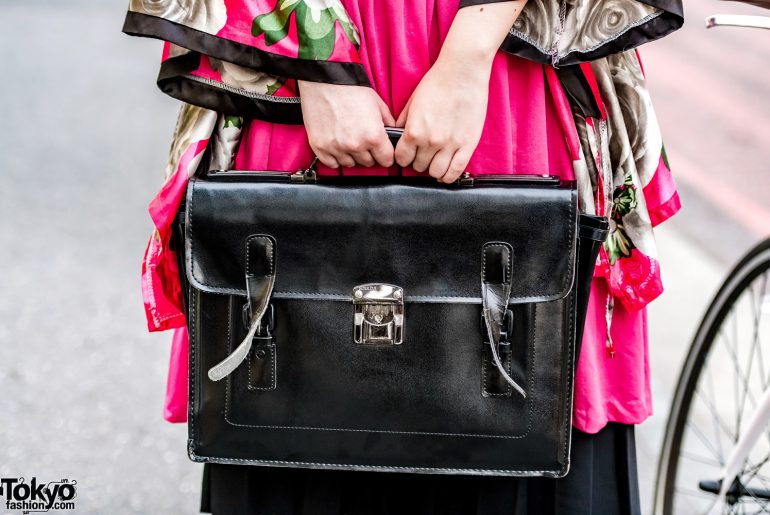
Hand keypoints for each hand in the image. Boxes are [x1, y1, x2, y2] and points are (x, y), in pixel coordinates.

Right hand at [298, 80, 395, 167]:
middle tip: (364, 140)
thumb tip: (392, 134)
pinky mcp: (320, 147)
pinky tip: (337, 146)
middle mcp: (355, 145)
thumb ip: (388, 123)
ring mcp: (336, 148)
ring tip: (349, 140)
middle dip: (369, 154)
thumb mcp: (378, 103)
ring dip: (352, 155)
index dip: (386, 155)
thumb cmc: (350, 88)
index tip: (382, 152)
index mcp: (373, 136)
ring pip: (350, 164)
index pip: (386, 161)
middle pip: (368, 163)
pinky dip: (335, 157)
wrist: (325, 79)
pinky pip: (331, 163)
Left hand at [394, 57, 490, 182]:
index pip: (402, 159)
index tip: (408, 155)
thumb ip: (404, 122)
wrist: (463, 70)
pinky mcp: (468, 144)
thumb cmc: (437, 82)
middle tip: (423, 155)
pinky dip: (449, 176)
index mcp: (414, 131)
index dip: (403, 158)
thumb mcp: (412, 101)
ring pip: (436, 172)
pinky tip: (446, 173)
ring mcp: (450, 144)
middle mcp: (430, 141)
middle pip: (419, 167)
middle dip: (418, 162)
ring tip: (435, 161)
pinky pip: (456, 171)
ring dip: (433, 169)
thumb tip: (397, 136)